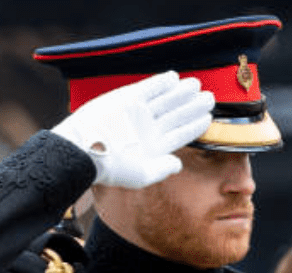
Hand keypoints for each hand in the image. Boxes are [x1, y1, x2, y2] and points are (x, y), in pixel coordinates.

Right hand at [51, 71, 213, 188]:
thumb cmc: (109, 167)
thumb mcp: (140, 176)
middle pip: (176, 114)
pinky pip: (148, 88)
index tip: (208, 117)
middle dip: (193, 105)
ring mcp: (138, 113)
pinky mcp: (126, 98)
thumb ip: (161, 170)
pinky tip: (174, 78)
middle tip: (209, 97)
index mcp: (153, 147)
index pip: (180, 134)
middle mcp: (147, 129)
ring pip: (166, 100)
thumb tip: (178, 164)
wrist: (83, 148)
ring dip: (182, 92)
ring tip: (196, 85)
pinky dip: (162, 82)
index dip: (195, 125)